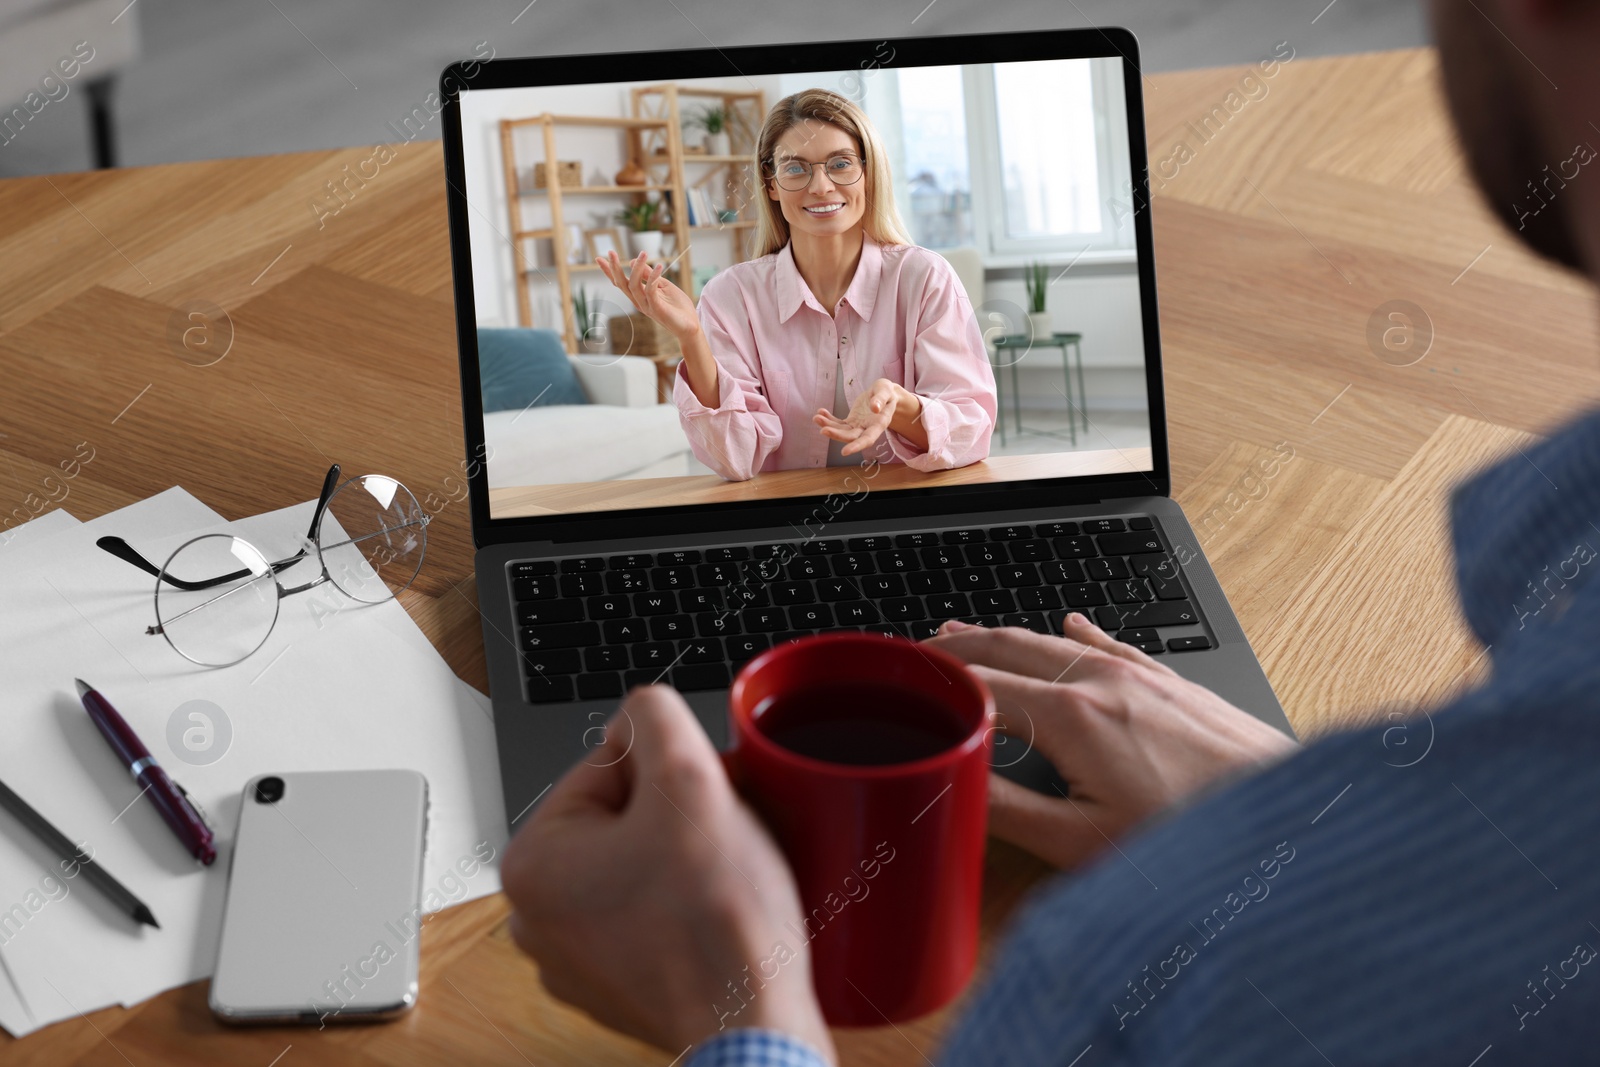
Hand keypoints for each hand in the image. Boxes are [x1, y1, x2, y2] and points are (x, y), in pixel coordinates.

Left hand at [500, 686, 835, 1061]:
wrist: (754, 1027)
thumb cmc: (717, 925)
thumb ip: (656, 715)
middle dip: (679, 812)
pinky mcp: (620, 984)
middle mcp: (538, 916)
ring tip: (724, 877)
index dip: (670, 769)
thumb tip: (642, 710)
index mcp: (532, 861)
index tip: (705, 799)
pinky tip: (719, 913)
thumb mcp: (688, 778)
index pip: (605, 765)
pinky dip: (688, 903)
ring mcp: (578, 957)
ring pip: (643, 862)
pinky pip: (654, 912)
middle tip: (721, 836)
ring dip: (688, 854)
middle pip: (623, 815)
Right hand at [597, 250, 701, 340]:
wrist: (690, 326)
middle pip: (622, 284)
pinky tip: (659, 266)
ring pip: (635, 286)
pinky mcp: (658, 308)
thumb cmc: (677, 307)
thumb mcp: (663, 285)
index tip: (599, 258)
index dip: (610, 271)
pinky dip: (653, 278)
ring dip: (638, 268)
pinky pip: (651, 291)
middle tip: (611, 252)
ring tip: (643, 253)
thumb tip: (633, 261)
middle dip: (615, 268)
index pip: (621, 282)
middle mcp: (639, 302)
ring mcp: (647, 306)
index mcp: (639, 296)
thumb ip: (649, 275)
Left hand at [813, 377, 900, 455]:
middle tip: (823, 430)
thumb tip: (875, 407)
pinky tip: (821, 412)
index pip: (868, 439)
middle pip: (851, 437)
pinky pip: (839, 423)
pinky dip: (829, 420)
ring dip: (829, 426)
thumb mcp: (886, 390)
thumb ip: (881, 398)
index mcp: (879, 424)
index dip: (857, 446)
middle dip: (836, 435)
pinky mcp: (852, 421)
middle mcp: (868, 429)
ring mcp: (859, 426)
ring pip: (842, 431)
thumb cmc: (887, 392)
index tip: (844, 452)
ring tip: (816, 418)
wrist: (884, 395)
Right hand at [923, 614, 1296, 868]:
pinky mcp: (1175, 687)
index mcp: (1070, 716)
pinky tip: (1073, 622)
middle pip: (1013, 647)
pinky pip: (1113, 645)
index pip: (979, 682)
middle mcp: (1104, 682)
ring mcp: (1143, 678)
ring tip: (967, 631)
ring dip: (1007, 635)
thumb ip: (1007, 808)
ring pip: (1057, 642)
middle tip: (917, 647)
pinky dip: (1078, 633)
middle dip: (960, 644)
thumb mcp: (1080, 844)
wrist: (1291, 825)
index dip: (933, 675)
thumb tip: (951, 779)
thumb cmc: (1190, 843)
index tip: (896, 672)